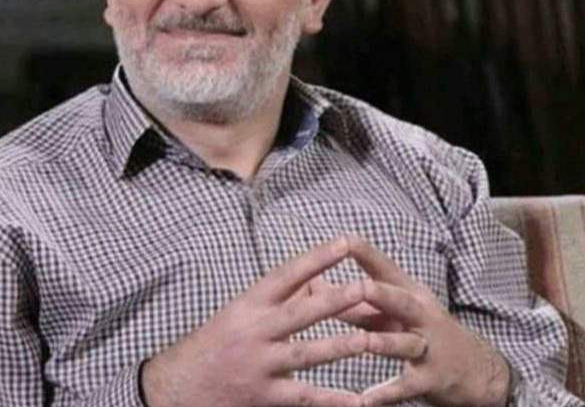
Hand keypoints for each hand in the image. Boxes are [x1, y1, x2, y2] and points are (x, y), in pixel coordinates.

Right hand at [142, 238, 369, 406]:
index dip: (316, 258)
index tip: (343, 242)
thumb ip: (276, 298)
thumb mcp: (240, 311)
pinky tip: (357, 400)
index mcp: (250, 304)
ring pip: (305, 354)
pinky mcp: (262, 396)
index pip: (287, 275)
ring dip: (338, 347)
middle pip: (300, 313)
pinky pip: (302, 397)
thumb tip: (314, 280)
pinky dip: (331, 399)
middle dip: (333, 300)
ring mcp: (259, 364)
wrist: (177, 385)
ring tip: (369, 340)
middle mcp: (255, 331)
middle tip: (365, 287)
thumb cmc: (215, 342)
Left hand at [314, 236, 510, 406]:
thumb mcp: (393, 311)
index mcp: (406, 292)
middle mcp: (419, 314)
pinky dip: (386, 393)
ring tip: (366, 344)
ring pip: (405, 343)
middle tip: (361, 287)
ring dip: (385, 343)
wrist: (474, 368)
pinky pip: (406, 386)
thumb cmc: (418, 330)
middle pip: (400, 301)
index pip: (384, 267)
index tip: (344, 239)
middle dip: (381, 294)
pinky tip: (365, 400)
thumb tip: (311, 285)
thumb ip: (355, 302)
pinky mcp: (430, 379)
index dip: (366, 253)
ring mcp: (427, 347)